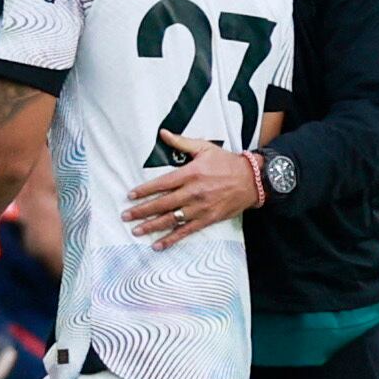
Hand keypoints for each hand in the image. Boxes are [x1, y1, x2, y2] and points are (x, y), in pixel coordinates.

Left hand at [123, 133, 259, 248]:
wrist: (252, 180)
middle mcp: (193, 192)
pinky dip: (172, 239)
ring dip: (152, 226)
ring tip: (137, 230)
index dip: (144, 191)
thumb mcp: (205, 148)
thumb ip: (182, 143)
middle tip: (126, 216)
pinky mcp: (208, 219)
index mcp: (190, 174)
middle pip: (162, 204)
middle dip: (142, 211)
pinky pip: (186, 231)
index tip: (130, 195)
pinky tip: (158, 245)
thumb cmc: (227, 162)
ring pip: (172, 219)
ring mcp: (200, 208)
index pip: (162, 184)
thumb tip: (163, 133)